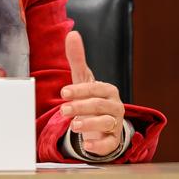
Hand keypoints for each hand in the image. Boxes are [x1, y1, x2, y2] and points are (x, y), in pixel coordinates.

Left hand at [60, 30, 125, 157]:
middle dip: (81, 107)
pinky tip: (87, 145)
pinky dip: (99, 145)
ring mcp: (115, 124)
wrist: (104, 125)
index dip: (79, 90)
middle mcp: (115, 106)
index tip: (63, 92)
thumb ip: (78, 59)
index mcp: (109, 90)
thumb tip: (72, 33)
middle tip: (62, 110)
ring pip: (106, 123)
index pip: (96, 88)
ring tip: (73, 126)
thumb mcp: (84, 80)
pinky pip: (109, 144)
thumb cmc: (92, 100)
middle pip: (100, 105)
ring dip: (89, 124)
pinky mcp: (113, 141)